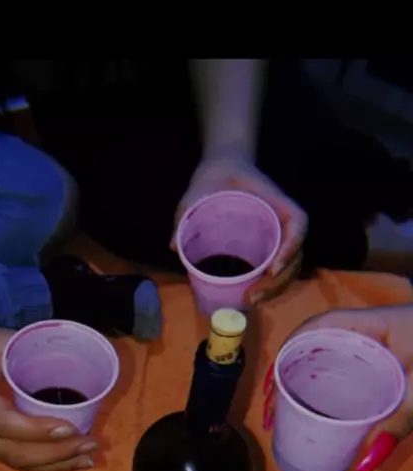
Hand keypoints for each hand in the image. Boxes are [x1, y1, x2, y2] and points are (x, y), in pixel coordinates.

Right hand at [0, 323, 96, 470]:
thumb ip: (32, 349)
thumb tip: (81, 355)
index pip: (2, 422)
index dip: (36, 430)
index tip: (70, 428)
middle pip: (12, 452)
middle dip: (55, 454)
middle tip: (89, 444)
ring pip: (15, 461)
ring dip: (54, 465)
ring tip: (87, 459)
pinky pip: (15, 459)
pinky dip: (46, 464)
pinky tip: (70, 461)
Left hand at [172, 154, 307, 302]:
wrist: (223, 169)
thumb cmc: (215, 176)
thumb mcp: (198, 189)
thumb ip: (186, 212)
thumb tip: (173, 245)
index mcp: (274, 201)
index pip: (297, 222)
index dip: (291, 246)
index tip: (272, 269)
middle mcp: (282, 220)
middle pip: (296, 254)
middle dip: (280, 281)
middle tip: (253, 297)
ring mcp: (277, 235)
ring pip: (289, 267)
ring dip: (275, 289)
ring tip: (251, 301)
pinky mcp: (267, 246)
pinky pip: (276, 269)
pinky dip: (269, 286)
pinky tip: (250, 297)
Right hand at [265, 304, 412, 470]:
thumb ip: (396, 424)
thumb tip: (361, 465)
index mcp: (375, 323)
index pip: (320, 326)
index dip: (289, 350)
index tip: (272, 383)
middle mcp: (373, 326)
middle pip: (319, 341)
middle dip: (289, 370)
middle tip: (273, 405)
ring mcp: (383, 338)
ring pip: (333, 353)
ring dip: (307, 375)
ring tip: (287, 406)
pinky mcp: (393, 352)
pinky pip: (351, 362)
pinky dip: (331, 379)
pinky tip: (323, 401)